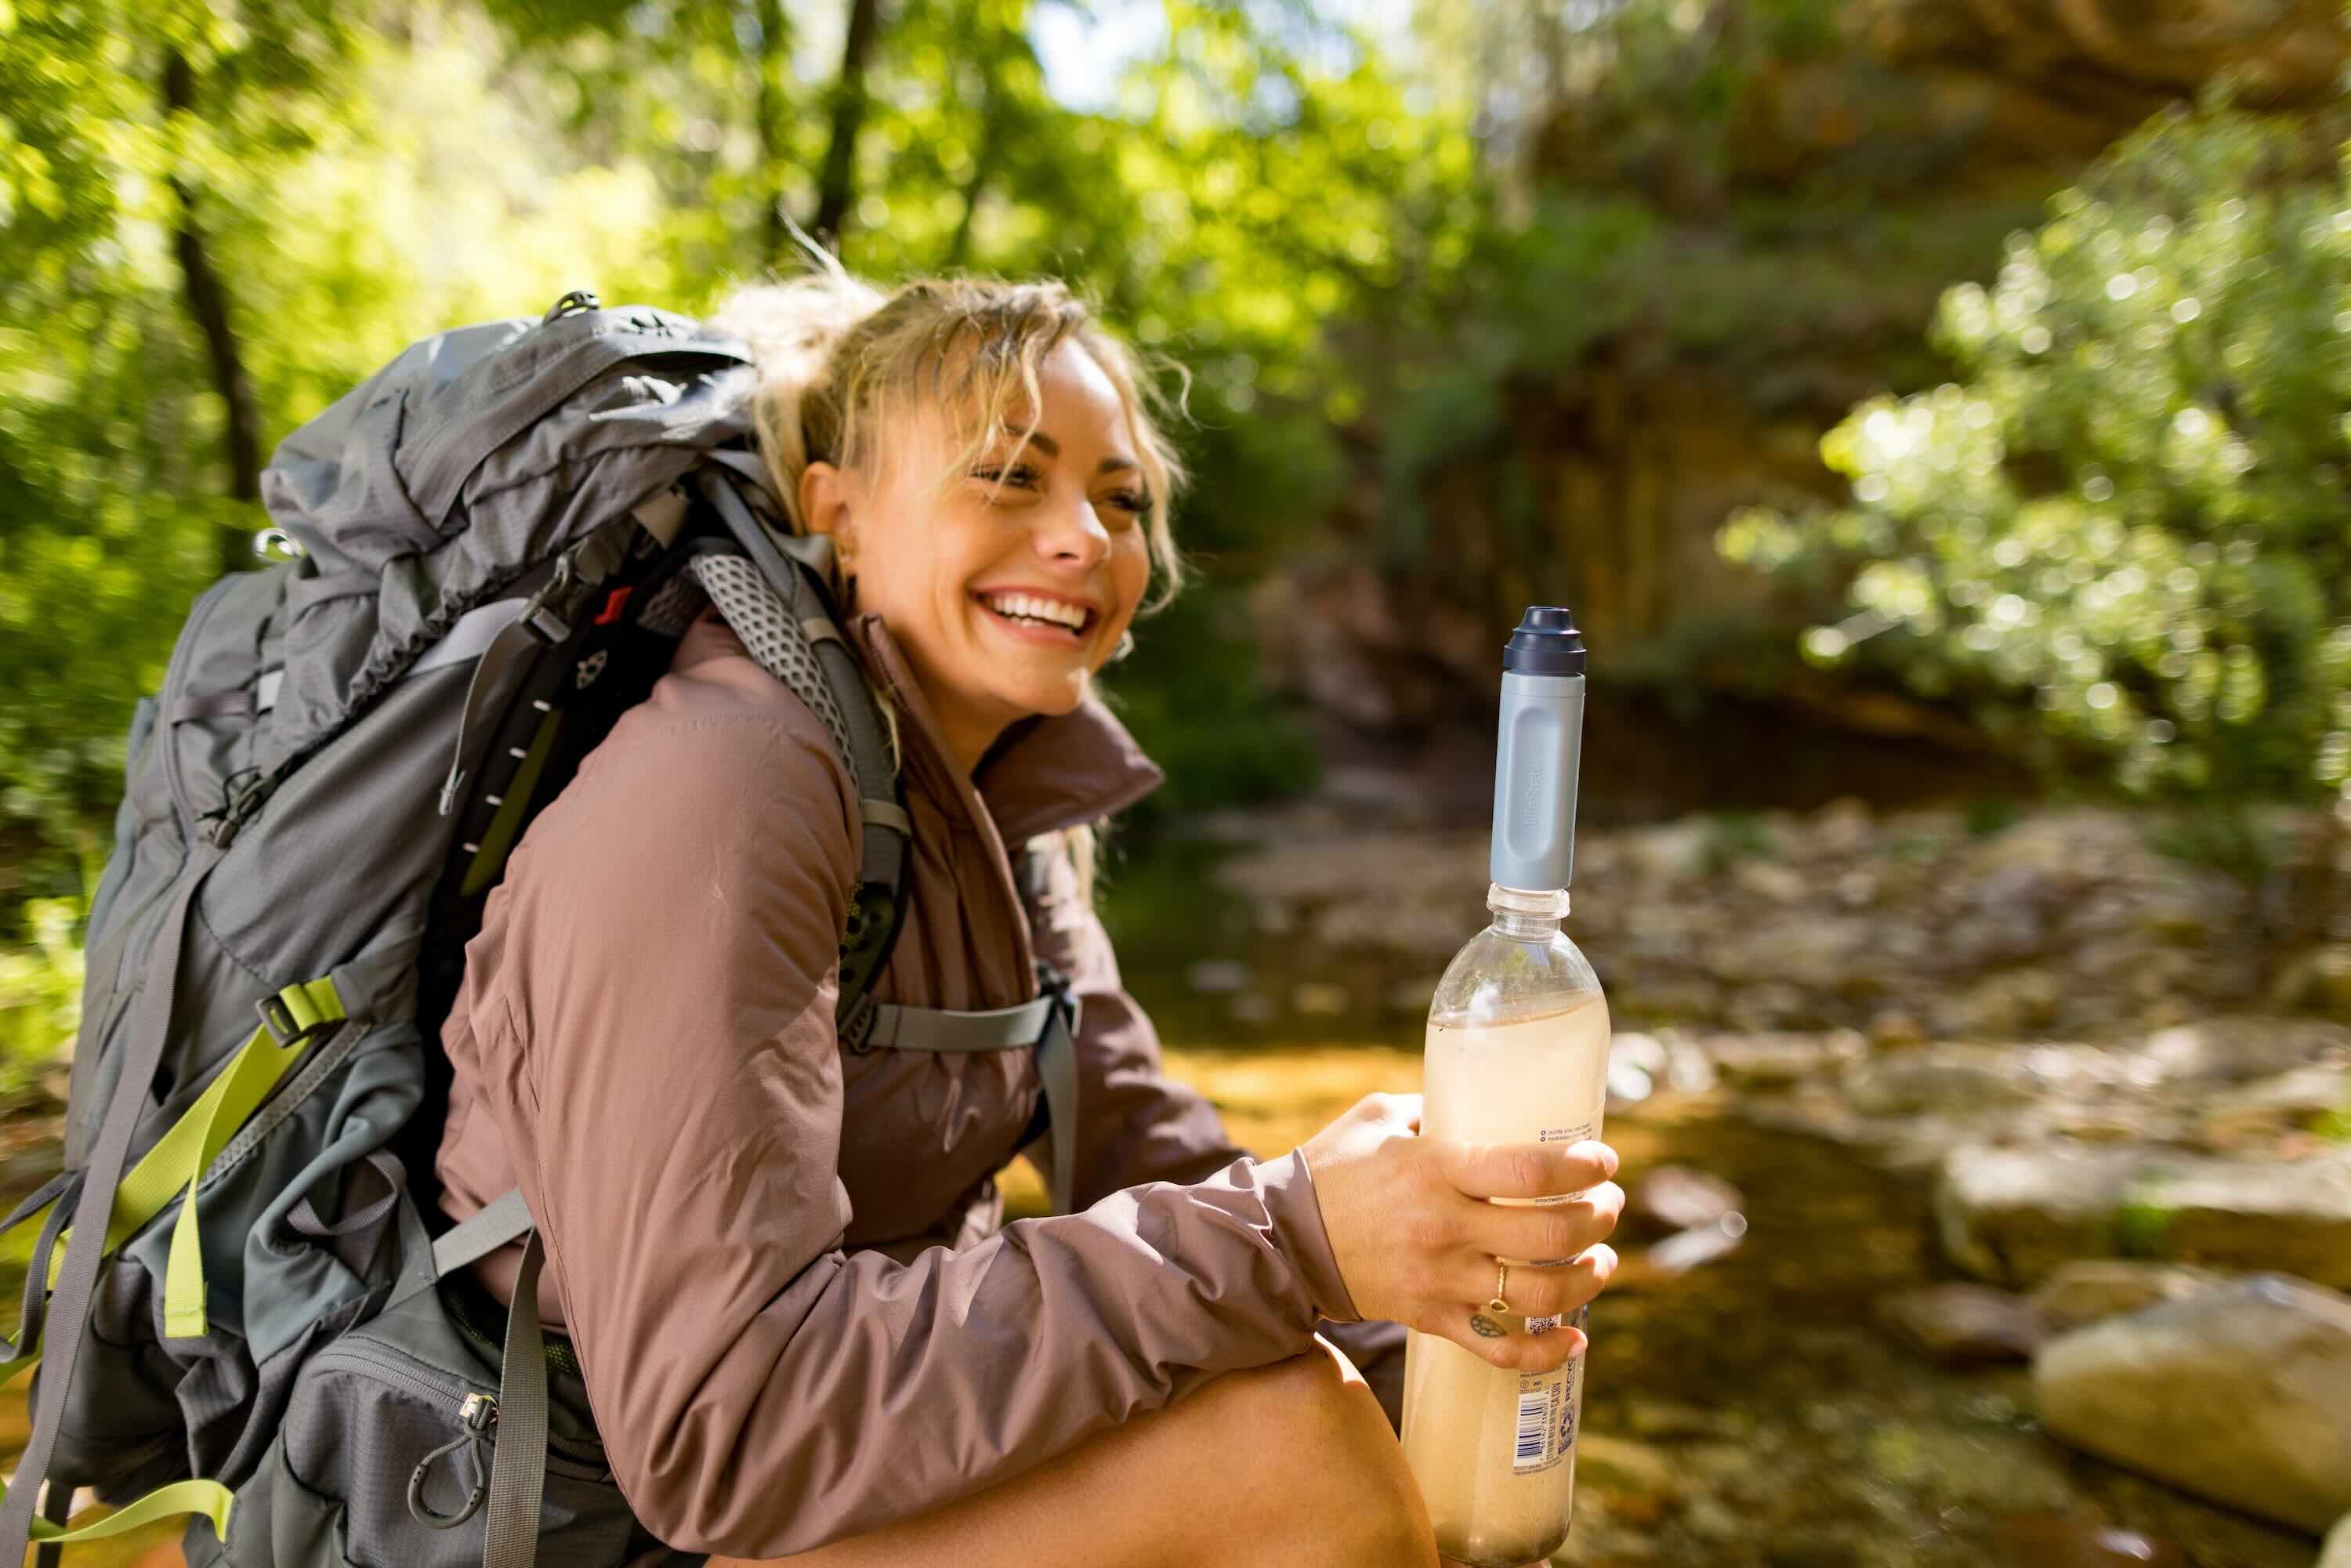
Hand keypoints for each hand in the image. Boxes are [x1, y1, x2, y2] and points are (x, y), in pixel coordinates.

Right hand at [1299, 1093, 1620, 1372]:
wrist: (1282, 1242)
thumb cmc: (1332, 1169)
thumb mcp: (1379, 1116)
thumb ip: (1434, 1105)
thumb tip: (1485, 1099)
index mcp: (1435, 1169)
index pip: (1530, 1172)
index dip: (1581, 1167)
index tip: (1604, 1160)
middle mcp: (1445, 1228)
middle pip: (1549, 1235)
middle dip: (1598, 1218)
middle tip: (1608, 1204)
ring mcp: (1441, 1280)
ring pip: (1539, 1294)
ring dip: (1588, 1278)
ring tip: (1601, 1259)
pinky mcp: (1432, 1319)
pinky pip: (1501, 1350)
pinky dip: (1546, 1351)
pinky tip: (1575, 1338)